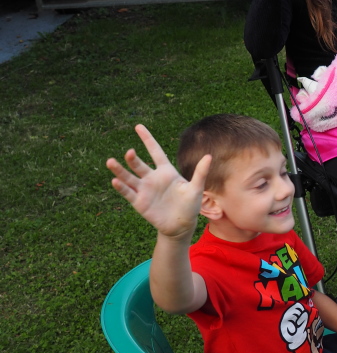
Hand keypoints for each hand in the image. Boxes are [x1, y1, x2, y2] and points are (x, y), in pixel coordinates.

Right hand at [106, 124, 211, 240]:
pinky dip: (121, 187)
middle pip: (139, 164)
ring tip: (110, 162)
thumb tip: (209, 156)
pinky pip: (128, 193)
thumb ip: (200, 172)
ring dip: (120, 170)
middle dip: (133, 158)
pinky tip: (115, 180)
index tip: (138, 126)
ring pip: (129, 177)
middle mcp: (152, 178)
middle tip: (130, 152)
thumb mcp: (196, 188)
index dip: (147, 139)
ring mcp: (144, 190)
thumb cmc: (190, 205)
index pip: (155, 151)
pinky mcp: (139, 202)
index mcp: (166, 171)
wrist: (182, 225)